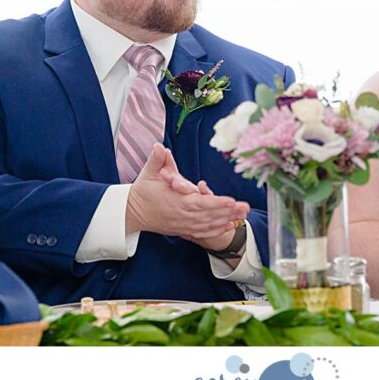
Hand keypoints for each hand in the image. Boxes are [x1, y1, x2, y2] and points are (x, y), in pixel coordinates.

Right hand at [125, 144, 248, 237]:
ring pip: (208, 224)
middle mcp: (182, 214)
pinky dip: (216, 230)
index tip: (231, 200)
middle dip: (229, 211)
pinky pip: (202, 232)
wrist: (132, 212)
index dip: (216, 202)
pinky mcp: (182, 230)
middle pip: (209, 215)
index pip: (200, 203)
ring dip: (226, 220)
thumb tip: (158, 147)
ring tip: (242, 215)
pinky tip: (229, 226)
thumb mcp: (149, 172)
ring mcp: (183, 224)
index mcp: (176, 200)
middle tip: (245, 207)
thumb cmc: (143, 191)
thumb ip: (156, 159)